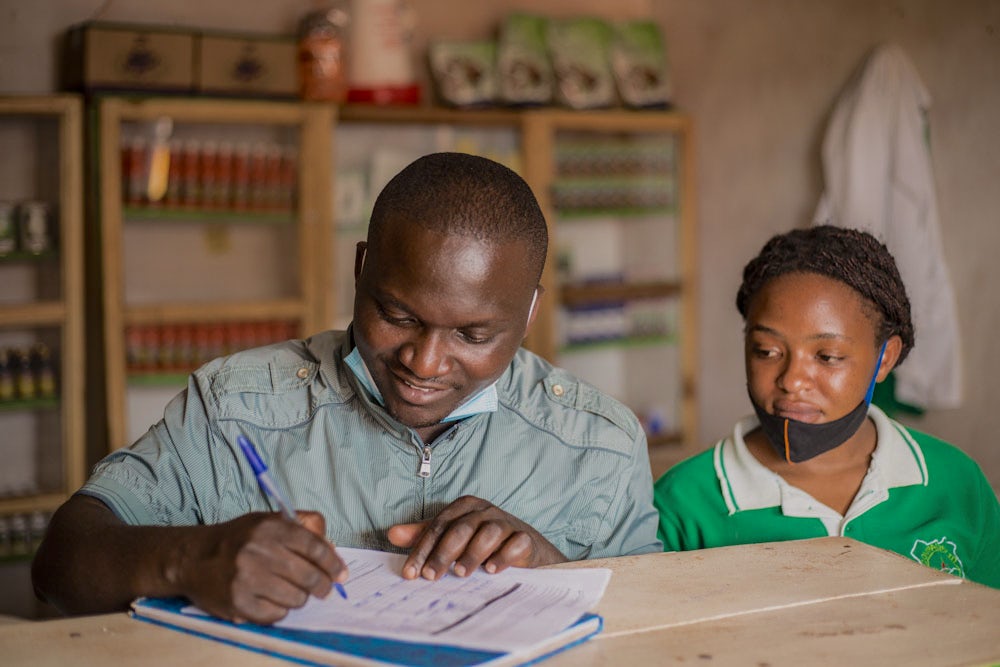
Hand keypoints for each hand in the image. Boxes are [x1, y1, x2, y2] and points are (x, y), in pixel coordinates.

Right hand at [182, 510, 347, 623]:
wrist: (194, 558)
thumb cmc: (239, 539)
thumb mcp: (269, 520)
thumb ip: (303, 526)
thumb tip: (332, 548)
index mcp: (271, 527)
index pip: (315, 547)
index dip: (333, 563)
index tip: (341, 574)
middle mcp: (258, 551)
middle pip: (309, 576)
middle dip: (323, 585)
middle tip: (324, 589)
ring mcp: (247, 578)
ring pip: (296, 598)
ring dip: (299, 598)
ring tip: (292, 591)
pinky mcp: (238, 602)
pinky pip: (276, 615)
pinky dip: (280, 610)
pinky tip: (273, 600)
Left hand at [387, 495, 566, 580]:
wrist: (526, 547)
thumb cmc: (483, 540)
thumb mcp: (453, 535)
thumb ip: (424, 534)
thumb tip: (392, 534)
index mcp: (464, 507)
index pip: (437, 526)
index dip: (422, 549)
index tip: (411, 574)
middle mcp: (484, 511)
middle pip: (460, 529)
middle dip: (443, 554)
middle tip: (431, 576)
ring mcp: (506, 523)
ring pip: (487, 534)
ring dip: (472, 554)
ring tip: (461, 573)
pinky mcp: (525, 537)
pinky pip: (515, 544)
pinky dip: (503, 556)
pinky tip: (492, 570)